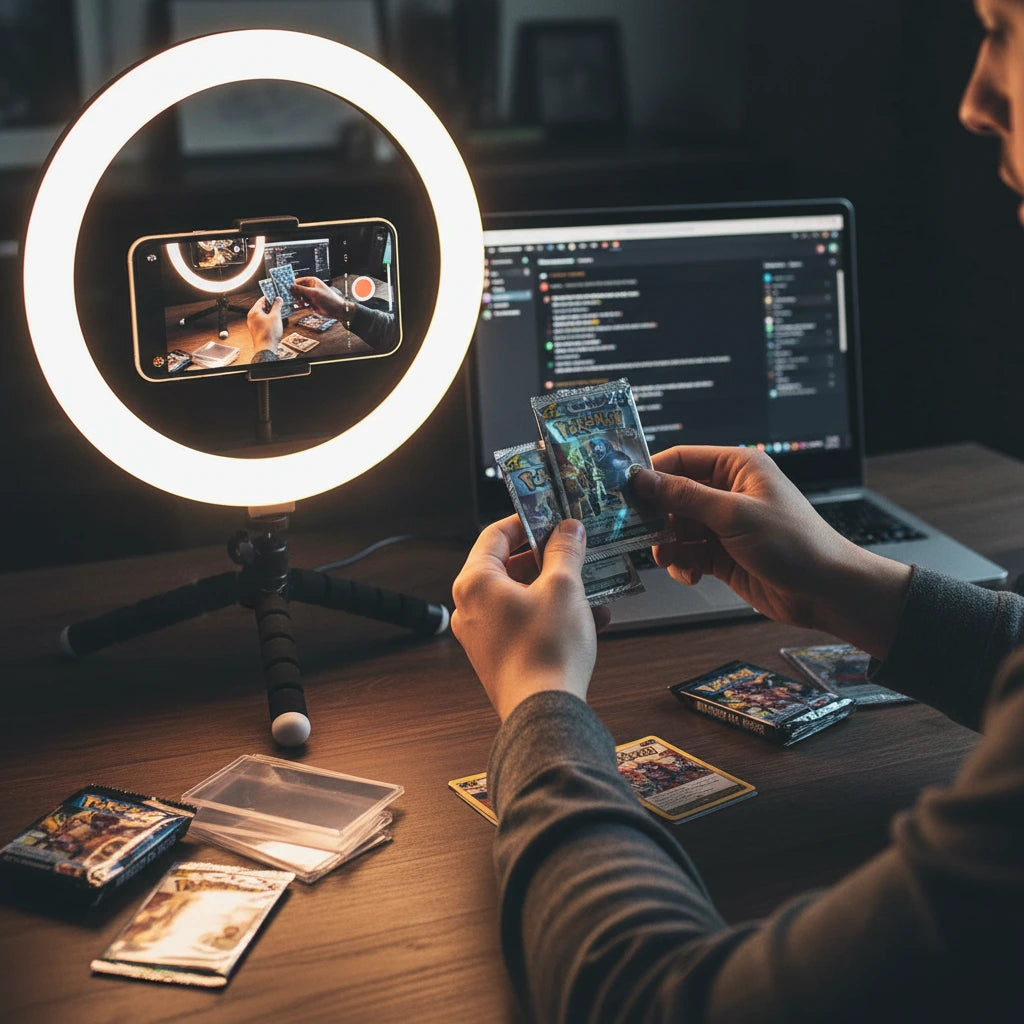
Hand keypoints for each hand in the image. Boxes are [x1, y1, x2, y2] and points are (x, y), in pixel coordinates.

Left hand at [247, 296, 282, 353]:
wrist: (266, 348)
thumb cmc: (269, 333)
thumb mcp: (276, 316)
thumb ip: (277, 306)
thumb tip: (278, 299)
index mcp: (254, 311)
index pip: (262, 300)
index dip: (270, 297)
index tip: (277, 296)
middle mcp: (251, 316)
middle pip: (262, 307)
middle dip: (271, 305)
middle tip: (280, 304)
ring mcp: (253, 324)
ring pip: (262, 314)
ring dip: (270, 313)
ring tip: (279, 313)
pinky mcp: (256, 330)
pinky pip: (262, 321)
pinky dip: (268, 319)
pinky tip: (275, 322)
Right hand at [291, 276, 350, 319]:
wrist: (336, 310)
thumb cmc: (328, 299)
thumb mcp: (314, 293)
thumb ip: (301, 290)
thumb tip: (291, 286)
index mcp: (312, 281)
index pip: (298, 281)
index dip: (292, 285)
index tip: (286, 290)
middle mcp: (310, 287)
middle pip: (297, 289)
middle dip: (296, 295)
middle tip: (296, 299)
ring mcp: (310, 295)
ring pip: (299, 297)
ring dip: (299, 301)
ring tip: (303, 305)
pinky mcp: (311, 303)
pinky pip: (303, 303)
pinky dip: (302, 306)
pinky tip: (304, 308)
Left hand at [452, 517, 609, 720]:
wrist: (544, 712)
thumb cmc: (546, 651)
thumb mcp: (564, 587)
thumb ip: (565, 551)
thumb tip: (567, 530)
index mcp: (475, 583)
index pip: (495, 534)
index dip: (526, 521)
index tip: (551, 516)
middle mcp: (470, 608)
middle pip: (508, 566)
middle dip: (548, 558)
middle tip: (574, 549)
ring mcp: (482, 635)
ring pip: (521, 596)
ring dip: (557, 587)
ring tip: (589, 585)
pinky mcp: (498, 656)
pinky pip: (525, 622)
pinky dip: (552, 614)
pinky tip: (589, 617)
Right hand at [631, 446, 910, 657]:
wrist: (825, 591)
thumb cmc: (794, 544)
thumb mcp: (734, 515)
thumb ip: (685, 496)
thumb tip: (643, 479)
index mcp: (737, 467)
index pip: (681, 459)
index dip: (652, 474)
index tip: (624, 491)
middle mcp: (729, 492)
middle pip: (674, 496)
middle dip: (658, 517)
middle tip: (639, 533)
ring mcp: (725, 525)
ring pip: (677, 528)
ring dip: (669, 546)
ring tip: (674, 560)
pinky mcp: (723, 554)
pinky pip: (689, 553)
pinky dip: (684, 564)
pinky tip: (692, 575)